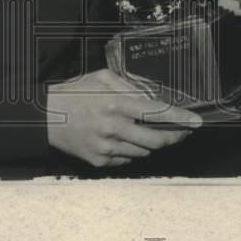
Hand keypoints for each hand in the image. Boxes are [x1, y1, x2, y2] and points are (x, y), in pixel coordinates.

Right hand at [46, 69, 201, 167]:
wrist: (44, 116)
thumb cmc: (74, 93)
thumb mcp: (101, 78)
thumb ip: (129, 85)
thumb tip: (152, 97)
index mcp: (115, 103)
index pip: (156, 113)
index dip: (180, 119)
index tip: (197, 123)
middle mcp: (113, 128)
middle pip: (156, 140)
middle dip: (174, 137)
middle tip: (183, 132)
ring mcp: (106, 148)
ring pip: (144, 152)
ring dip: (153, 144)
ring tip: (152, 133)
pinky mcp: (99, 161)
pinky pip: (127, 159)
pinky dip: (133, 151)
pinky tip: (127, 140)